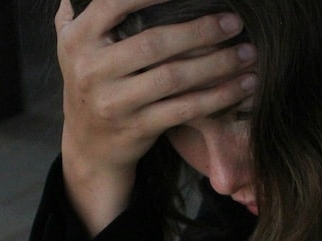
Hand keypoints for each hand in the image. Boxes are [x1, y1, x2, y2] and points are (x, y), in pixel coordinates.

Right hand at [55, 0, 256, 234]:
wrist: (88, 146)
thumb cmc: (93, 82)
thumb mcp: (74, 46)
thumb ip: (83, 11)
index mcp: (78, 39)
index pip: (115, 4)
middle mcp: (91, 70)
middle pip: (154, 43)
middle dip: (200, 30)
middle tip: (233, 21)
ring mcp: (114, 103)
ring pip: (173, 78)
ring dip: (217, 64)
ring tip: (247, 52)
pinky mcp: (137, 128)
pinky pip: (184, 109)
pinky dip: (218, 96)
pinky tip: (242, 85)